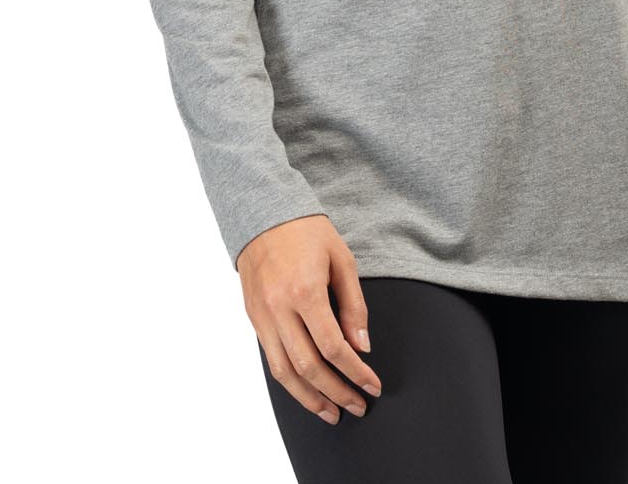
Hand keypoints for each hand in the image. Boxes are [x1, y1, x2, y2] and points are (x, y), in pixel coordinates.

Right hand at [236, 214, 382, 425]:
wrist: (263, 213)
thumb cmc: (307, 232)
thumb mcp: (341, 258)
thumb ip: (354, 305)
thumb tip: (363, 347)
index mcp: (305, 291)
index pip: (333, 347)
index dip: (356, 372)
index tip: (373, 386)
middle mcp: (280, 309)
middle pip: (309, 367)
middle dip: (336, 393)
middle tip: (358, 407)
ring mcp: (263, 316)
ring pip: (285, 373)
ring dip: (310, 399)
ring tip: (333, 414)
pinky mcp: (253, 319)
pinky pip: (271, 360)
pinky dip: (290, 383)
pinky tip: (307, 393)